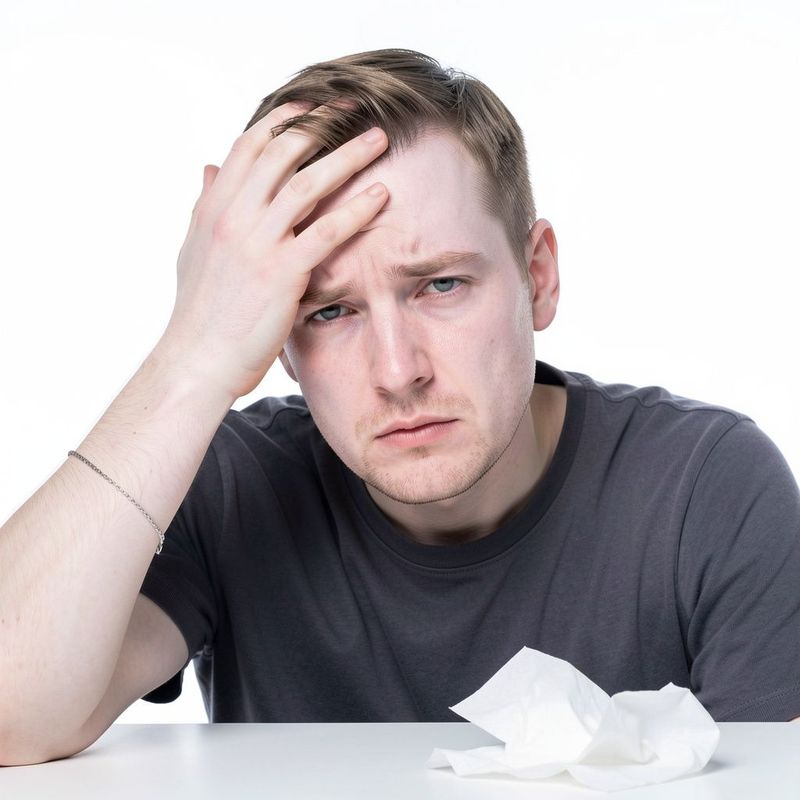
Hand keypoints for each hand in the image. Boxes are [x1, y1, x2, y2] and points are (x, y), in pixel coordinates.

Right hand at [157, 100, 388, 400]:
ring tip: (377, 140)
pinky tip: (380, 195)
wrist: (197, 359)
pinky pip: (325, 232)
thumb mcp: (194, 249)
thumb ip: (204, 206)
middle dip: (321, 124)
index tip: (313, 105)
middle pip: (282, 152)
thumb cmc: (199, 311)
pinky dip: (355, 209)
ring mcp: (257, 243)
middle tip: (353, 109)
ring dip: (346, 156)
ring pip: (307, 183)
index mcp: (213, 208)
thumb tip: (207, 168)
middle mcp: (233, 216)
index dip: (283, 119)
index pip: (249, 146)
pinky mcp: (282, 273)